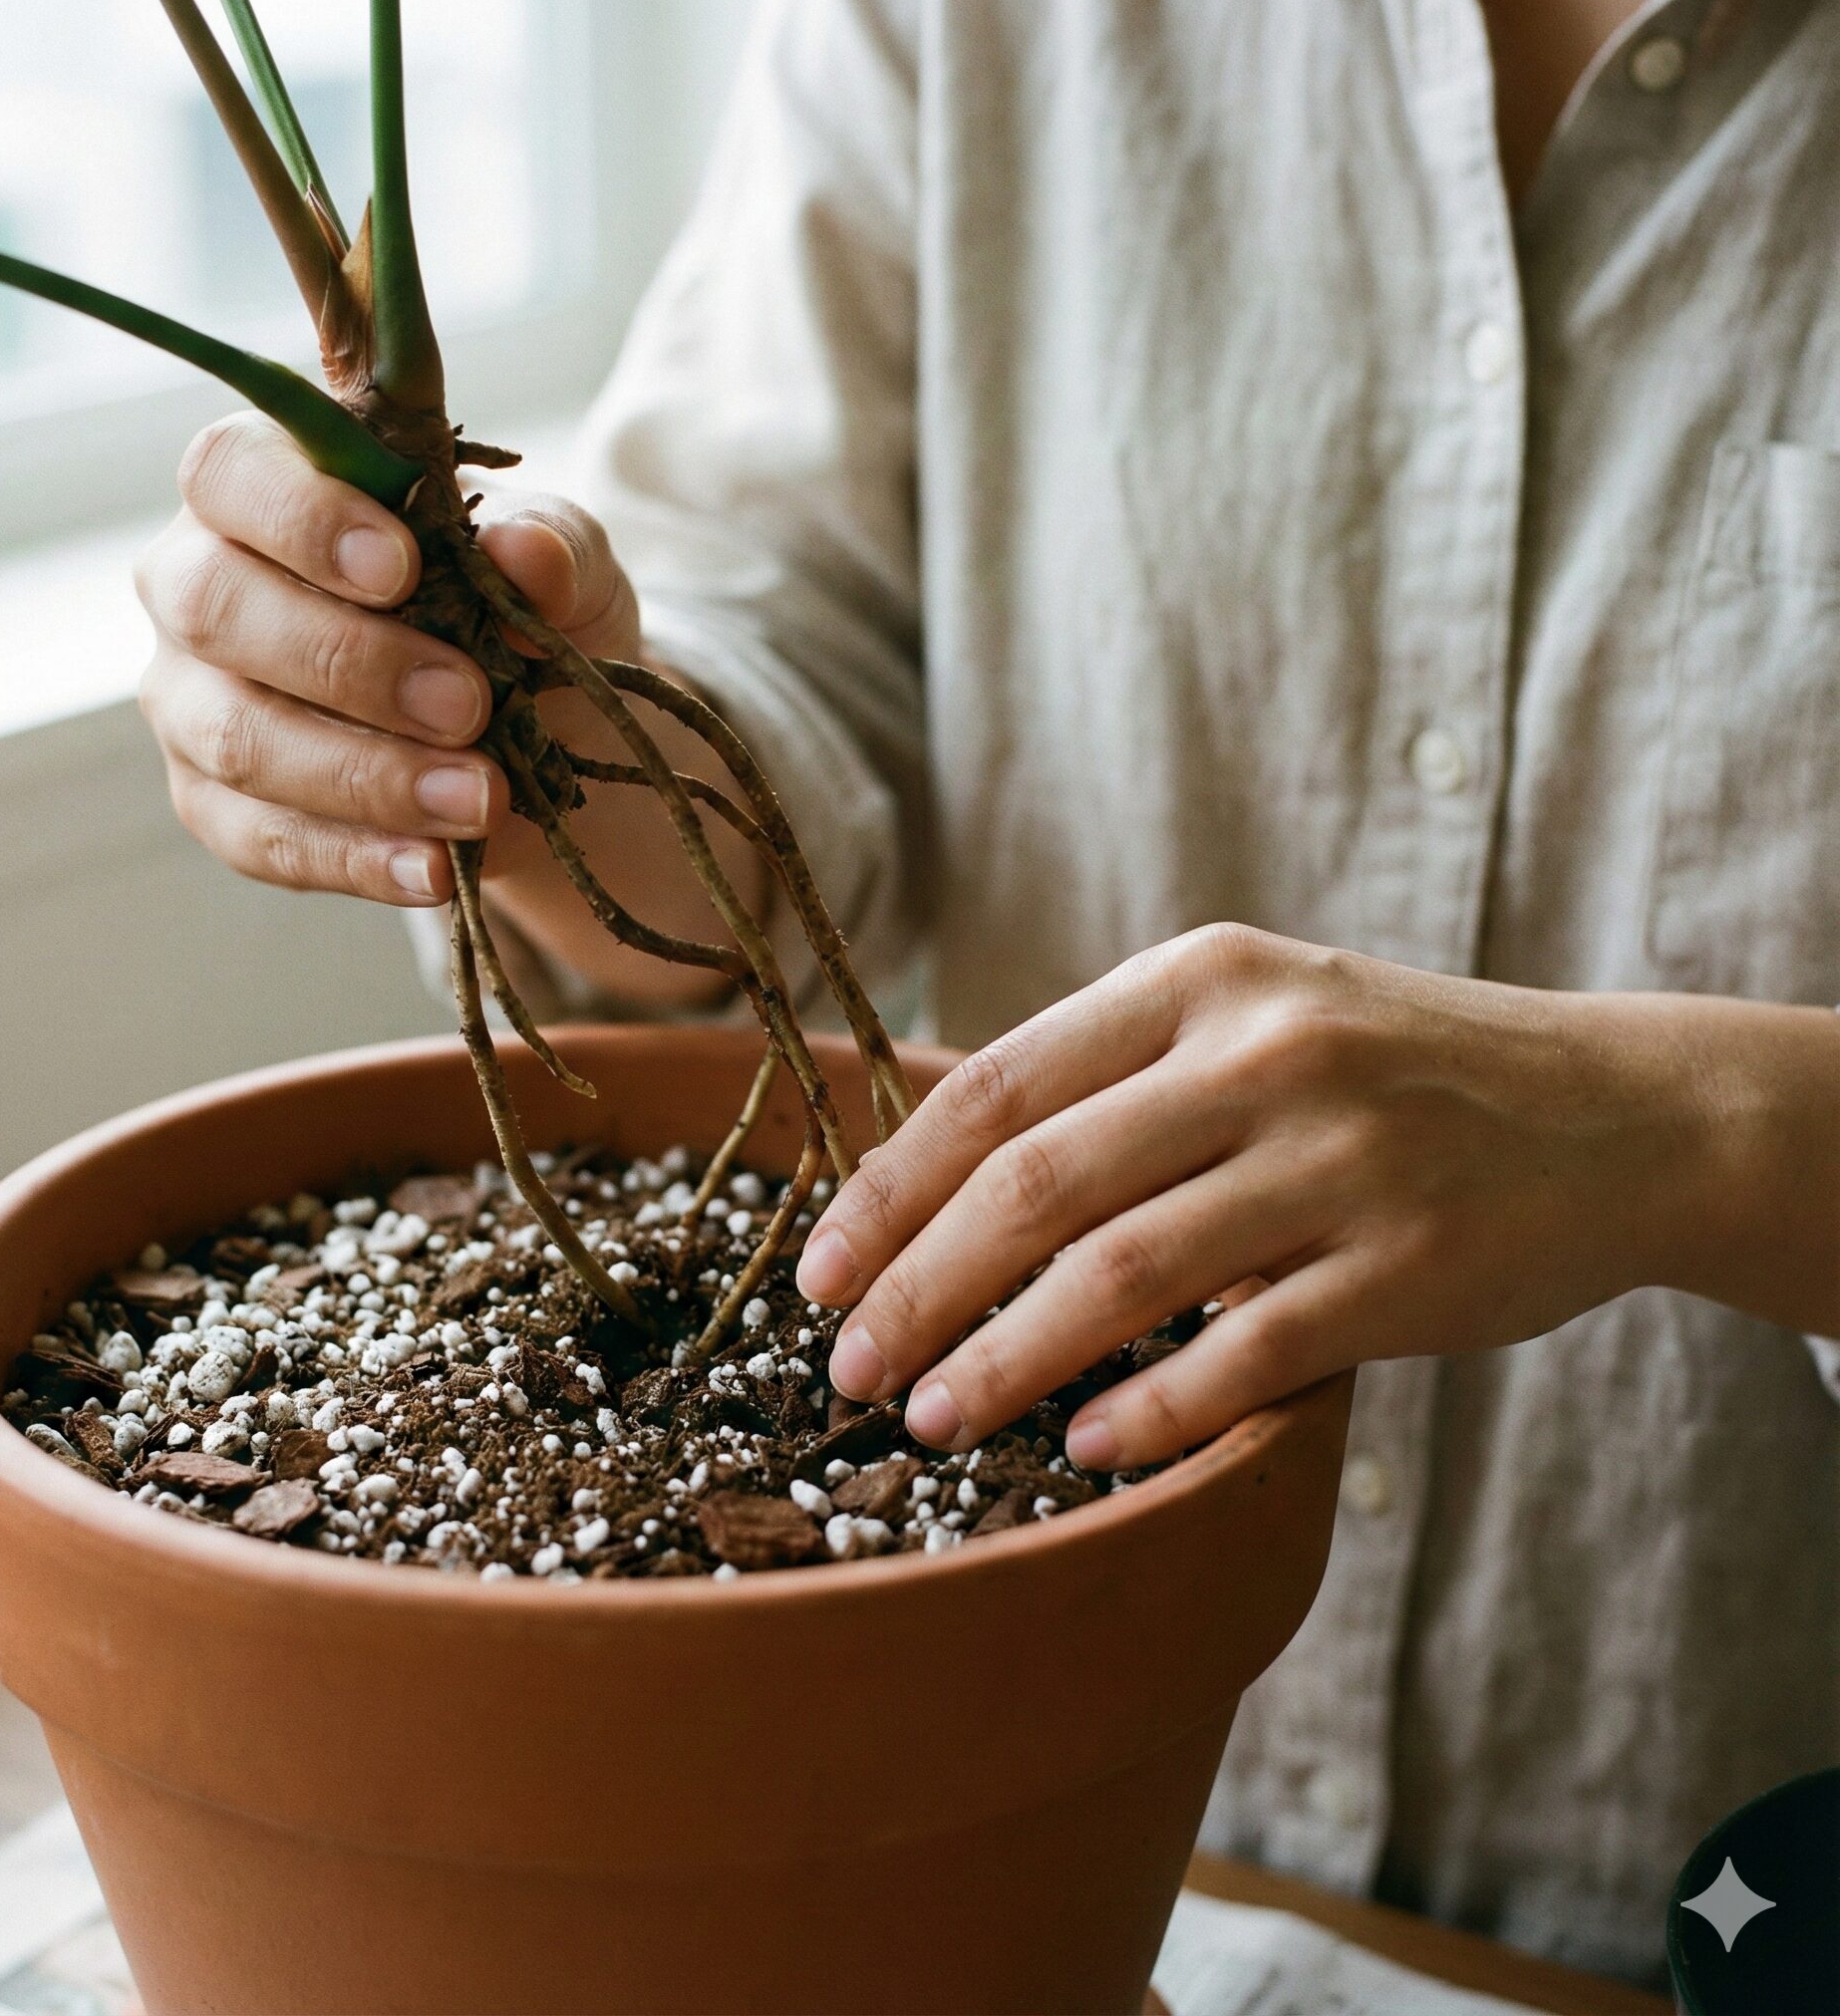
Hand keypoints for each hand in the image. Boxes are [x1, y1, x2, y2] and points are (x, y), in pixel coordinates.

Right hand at [135, 411, 642, 905]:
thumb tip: (524, 555)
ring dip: (367, 775)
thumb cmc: (516, 606)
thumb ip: (548, 546)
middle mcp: (197, 583)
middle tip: (469, 703)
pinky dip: (355, 859)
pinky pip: (262, 840)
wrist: (535, 731)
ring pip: (239, 737)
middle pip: (216, 609)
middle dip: (351, 662)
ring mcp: (193, 700)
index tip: (401, 567)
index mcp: (262, 484)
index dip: (302, 517)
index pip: (230, 471)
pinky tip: (432, 867)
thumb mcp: (562, 562)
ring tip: (480, 799)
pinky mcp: (215, 804)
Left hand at [796, 924, 1799, 1469]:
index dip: (887, 1190)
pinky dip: (1149, 1411)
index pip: (994, 1088)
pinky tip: (1087, 1449)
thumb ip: (1111, 1077)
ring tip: (931, 1419)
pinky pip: (1242, 1354)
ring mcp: (1340, 1161)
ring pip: (1119, 1274)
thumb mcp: (1252, 1017)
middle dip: (915, 1288)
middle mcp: (1262, 1055)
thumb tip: (927, 1180)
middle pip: (1033, 1186)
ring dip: (1004, 1362)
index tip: (818, 1272)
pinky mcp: (1406, 1270)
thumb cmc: (1388, 1075)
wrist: (1615, 1113)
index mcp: (1199, 981)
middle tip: (848, 1370)